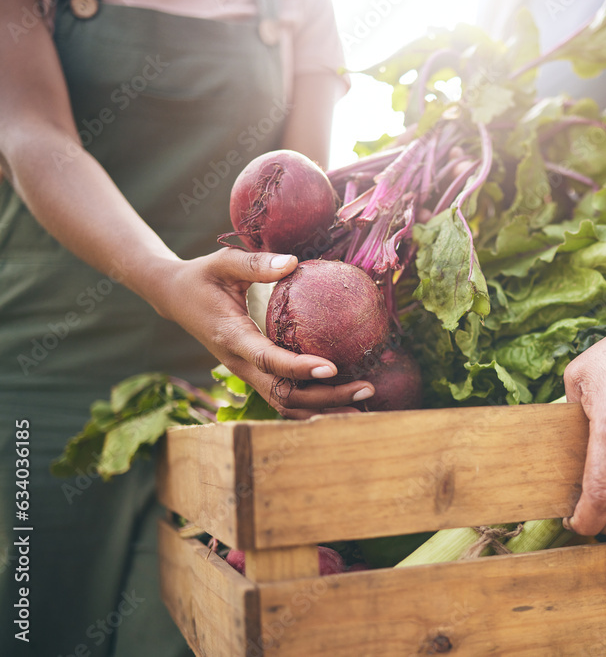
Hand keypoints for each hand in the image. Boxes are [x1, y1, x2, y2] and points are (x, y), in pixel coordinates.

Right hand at [151, 248, 374, 418]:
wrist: (174, 297)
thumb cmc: (201, 277)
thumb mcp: (222, 263)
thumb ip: (255, 264)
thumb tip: (292, 262)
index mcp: (231, 338)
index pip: (268, 360)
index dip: (299, 368)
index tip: (332, 367)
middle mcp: (240, 364)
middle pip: (284, 395)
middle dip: (326, 397)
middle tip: (367, 388)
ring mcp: (247, 373)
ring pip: (286, 404)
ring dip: (324, 407)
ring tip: (364, 402)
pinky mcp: (256, 373)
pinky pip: (285, 396)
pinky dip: (314, 403)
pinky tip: (344, 399)